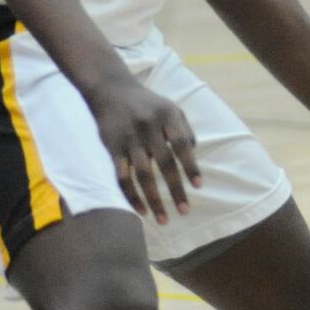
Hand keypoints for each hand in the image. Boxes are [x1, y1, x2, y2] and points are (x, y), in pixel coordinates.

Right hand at [83, 76, 200, 224]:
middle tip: (184, 210)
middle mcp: (149, 128)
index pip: (182, 144)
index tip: (198, 186)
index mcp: (168, 116)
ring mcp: (129, 139)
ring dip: (153, 199)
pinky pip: (122, 177)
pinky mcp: (112, 148)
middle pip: (164, 163)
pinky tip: (140, 209)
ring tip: (163, 218)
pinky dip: (131, 195)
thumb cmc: (148, 104)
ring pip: (142, 175)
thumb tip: (194, 153)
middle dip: (175, 189)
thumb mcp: (172, 108)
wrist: (111, 90)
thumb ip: (184, 129)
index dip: (191, 166)